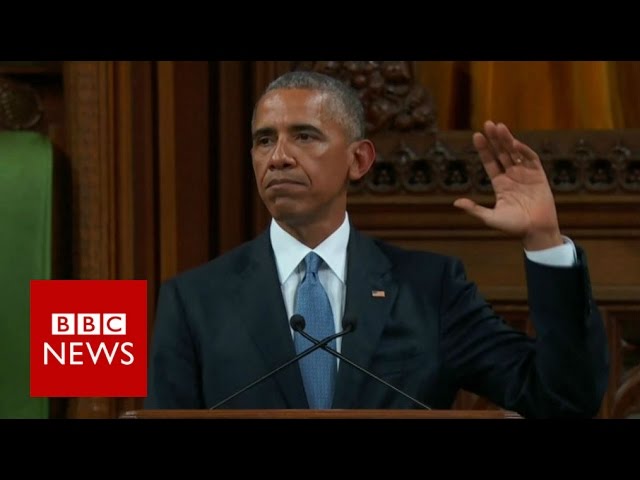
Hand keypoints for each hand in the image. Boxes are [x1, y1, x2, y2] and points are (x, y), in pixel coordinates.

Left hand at [453, 121, 562, 250]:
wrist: (537, 232)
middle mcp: (512, 176)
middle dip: (494, 139)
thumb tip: (456, 203)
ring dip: (507, 140)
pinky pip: (531, 159)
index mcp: (500, 184)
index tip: (476, 136)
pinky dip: (523, 150)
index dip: (484, 150)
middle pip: (501, 153)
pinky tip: (514, 143)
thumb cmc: (514, 227)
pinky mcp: (539, 176)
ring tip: (498, 126)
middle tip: (487, 124)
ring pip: (514, 153)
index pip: (490, 162)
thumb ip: (474, 209)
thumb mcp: (490, 218)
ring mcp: (525, 174)